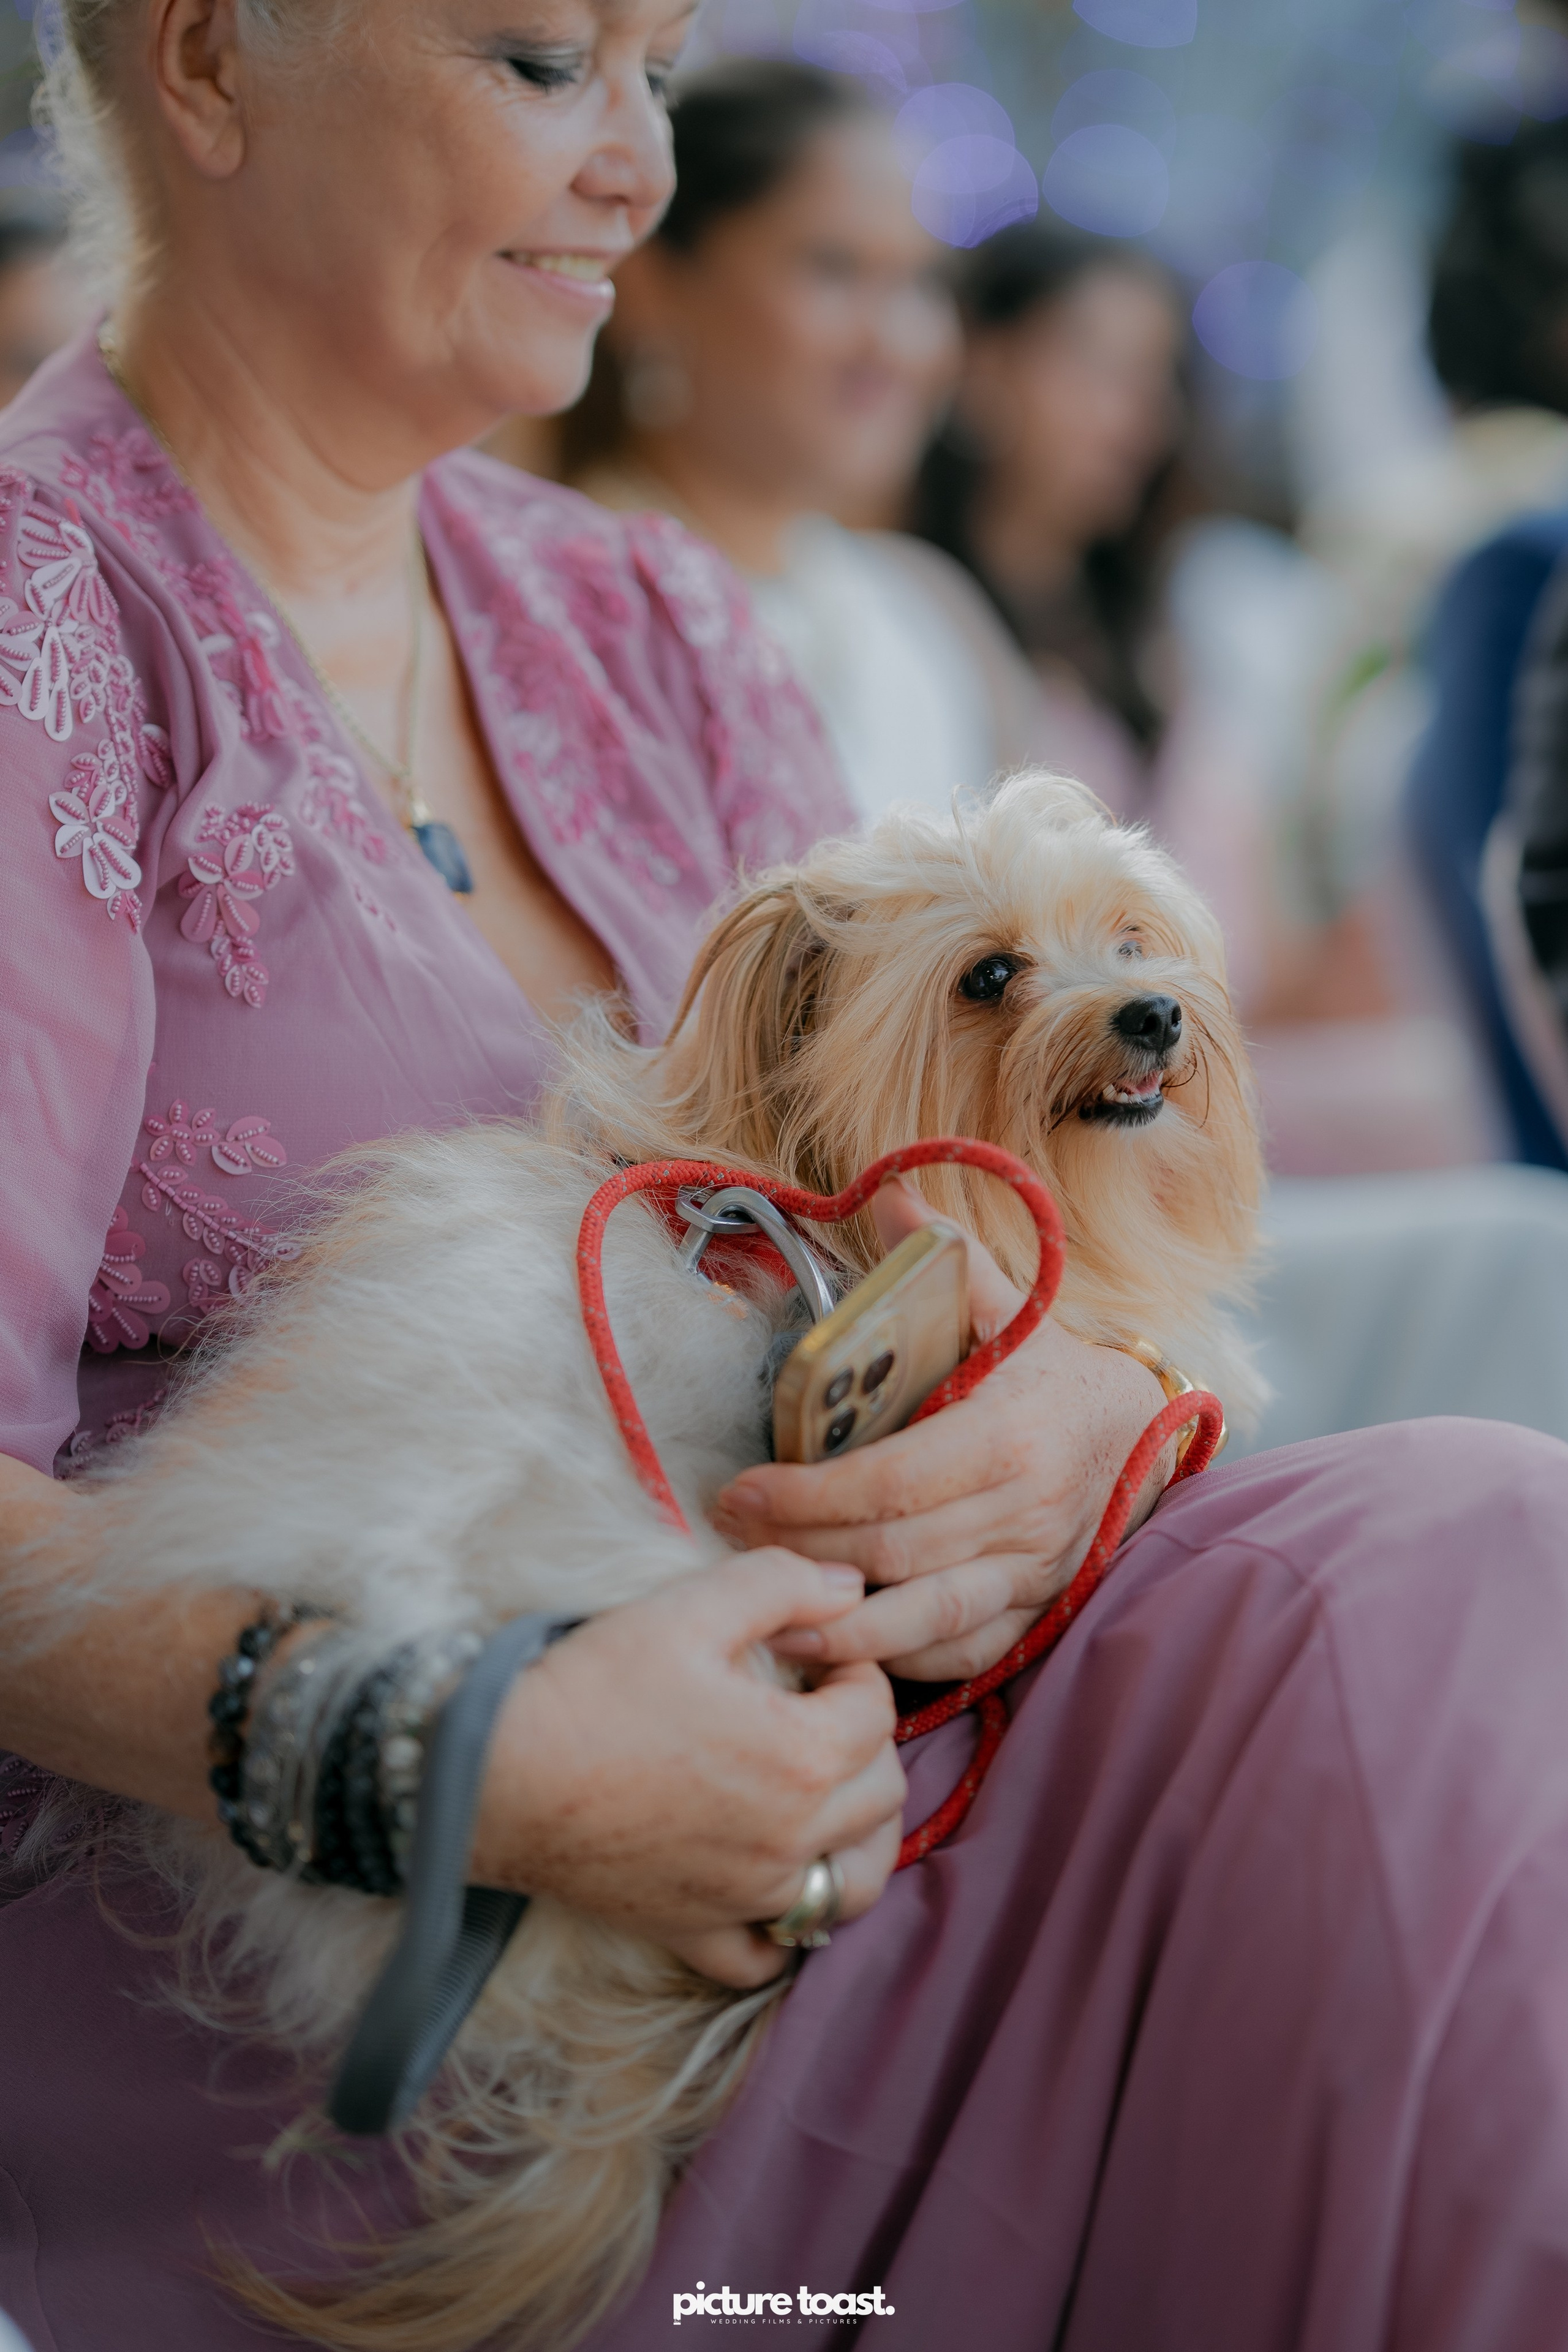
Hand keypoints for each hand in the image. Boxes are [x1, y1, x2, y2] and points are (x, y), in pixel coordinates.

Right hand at [469, 1549, 904, 1988]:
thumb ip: (783, 1583)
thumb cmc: (594, 1688)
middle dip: (866, 1742)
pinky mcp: (694, 1931)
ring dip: (859, 1839)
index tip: (810, 1652)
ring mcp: (746, 1896)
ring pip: (852, 1886)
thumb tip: (850, 1586)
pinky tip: (770, 1885)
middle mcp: (791, 1839)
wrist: (497, 1773)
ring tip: (829, 1797)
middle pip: (882, 1793)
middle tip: (814, 1708)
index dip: (851, 1666)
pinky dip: (784, 1928)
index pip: (877, 1708)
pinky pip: (767, 1955)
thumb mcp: (689, 1608)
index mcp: (803, 1757)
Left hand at [713, 1180, 1171, 1682]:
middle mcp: (1025, 1513)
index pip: (894, 1481)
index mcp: (1010, 1436)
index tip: (739, 1491)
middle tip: (733, 1539)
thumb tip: (884, 1194)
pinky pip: (962, 1654)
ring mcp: (1033, 1573)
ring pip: (926, 1618)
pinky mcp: (1035, 1614)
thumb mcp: (1010, 1308)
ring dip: (842, 1628)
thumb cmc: (1050, 1372)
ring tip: (771, 1616)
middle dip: (802, 1552)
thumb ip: (945, 1261)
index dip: (808, 1496)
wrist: (1143, 1436)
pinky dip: (901, 1658)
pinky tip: (841, 1649)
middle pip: (895, 1551)